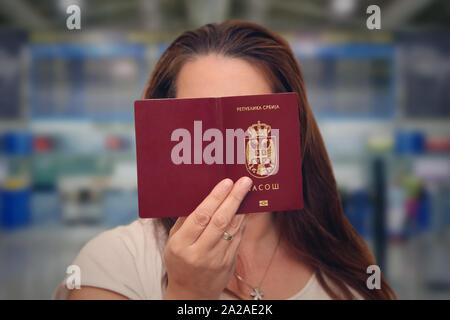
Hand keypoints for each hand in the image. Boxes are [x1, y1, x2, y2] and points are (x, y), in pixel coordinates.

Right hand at [163, 177, 252, 299]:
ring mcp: (216, 260)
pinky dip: (242, 222)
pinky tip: (245, 210)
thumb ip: (186, 220)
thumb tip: (201, 195)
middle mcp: (199, 253)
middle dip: (234, 199)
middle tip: (244, 182)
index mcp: (181, 245)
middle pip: (219, 221)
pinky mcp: (228, 264)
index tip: (226, 183)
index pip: (200, 217)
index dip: (215, 198)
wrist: (190, 292)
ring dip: (242, 208)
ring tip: (248, 192)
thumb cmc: (180, 261)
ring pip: (232, 229)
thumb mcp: (173, 241)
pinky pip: (237, 238)